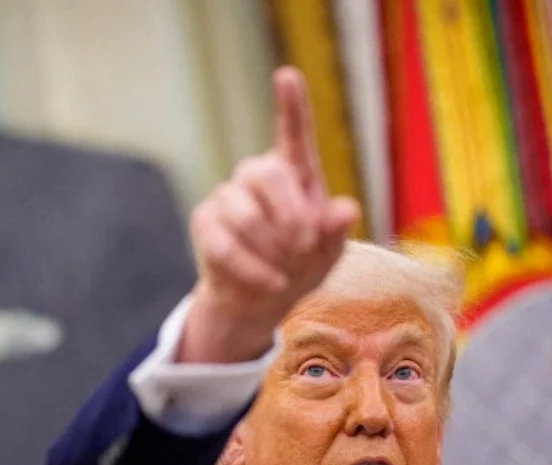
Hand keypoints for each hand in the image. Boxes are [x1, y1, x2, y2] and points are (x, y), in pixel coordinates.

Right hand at [178, 66, 360, 363]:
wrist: (260, 301)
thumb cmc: (300, 266)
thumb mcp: (328, 254)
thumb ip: (336, 231)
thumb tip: (347, 209)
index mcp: (295, 174)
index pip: (293, 134)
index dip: (292, 105)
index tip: (288, 76)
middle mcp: (258, 176)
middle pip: (267, 173)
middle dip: (291, 215)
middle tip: (306, 244)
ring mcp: (227, 197)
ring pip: (245, 215)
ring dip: (272, 249)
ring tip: (286, 270)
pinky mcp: (205, 222)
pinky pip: (225, 243)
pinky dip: (253, 269)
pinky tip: (271, 282)